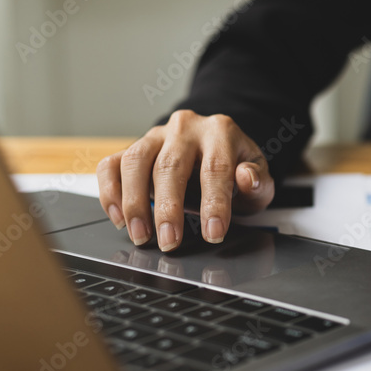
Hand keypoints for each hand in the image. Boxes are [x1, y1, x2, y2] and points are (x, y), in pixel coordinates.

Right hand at [96, 110, 274, 251]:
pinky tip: (119, 218)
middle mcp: (185, 128)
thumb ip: (258, 182)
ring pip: (135, 162)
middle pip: (170, 166)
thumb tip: (247, 178)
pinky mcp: (133, 147)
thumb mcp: (260, 178)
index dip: (214, 203)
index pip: (215, 168)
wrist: (217, 150)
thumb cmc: (237, 169)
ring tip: (141, 235)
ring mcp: (155, 135)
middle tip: (169, 241)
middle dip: (168, 208)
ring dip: (134, 202)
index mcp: (221, 132)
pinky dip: (111, 192)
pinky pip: (112, 165)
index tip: (213, 233)